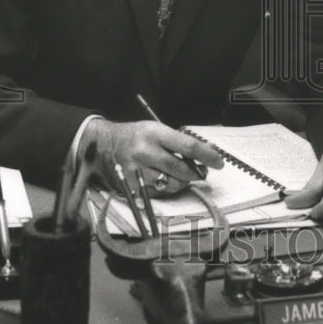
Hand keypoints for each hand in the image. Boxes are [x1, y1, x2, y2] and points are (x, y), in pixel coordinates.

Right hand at [79, 118, 222, 196]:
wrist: (103, 145)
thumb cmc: (135, 136)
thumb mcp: (156, 130)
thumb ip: (180, 142)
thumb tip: (207, 154)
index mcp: (154, 133)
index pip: (188, 146)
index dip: (207, 155)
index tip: (219, 162)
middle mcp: (145, 152)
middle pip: (182, 169)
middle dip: (197, 173)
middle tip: (201, 171)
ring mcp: (138, 171)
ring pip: (172, 184)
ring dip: (182, 182)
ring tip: (180, 174)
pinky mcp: (132, 186)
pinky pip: (159, 193)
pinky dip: (167, 188)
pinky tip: (164, 179)